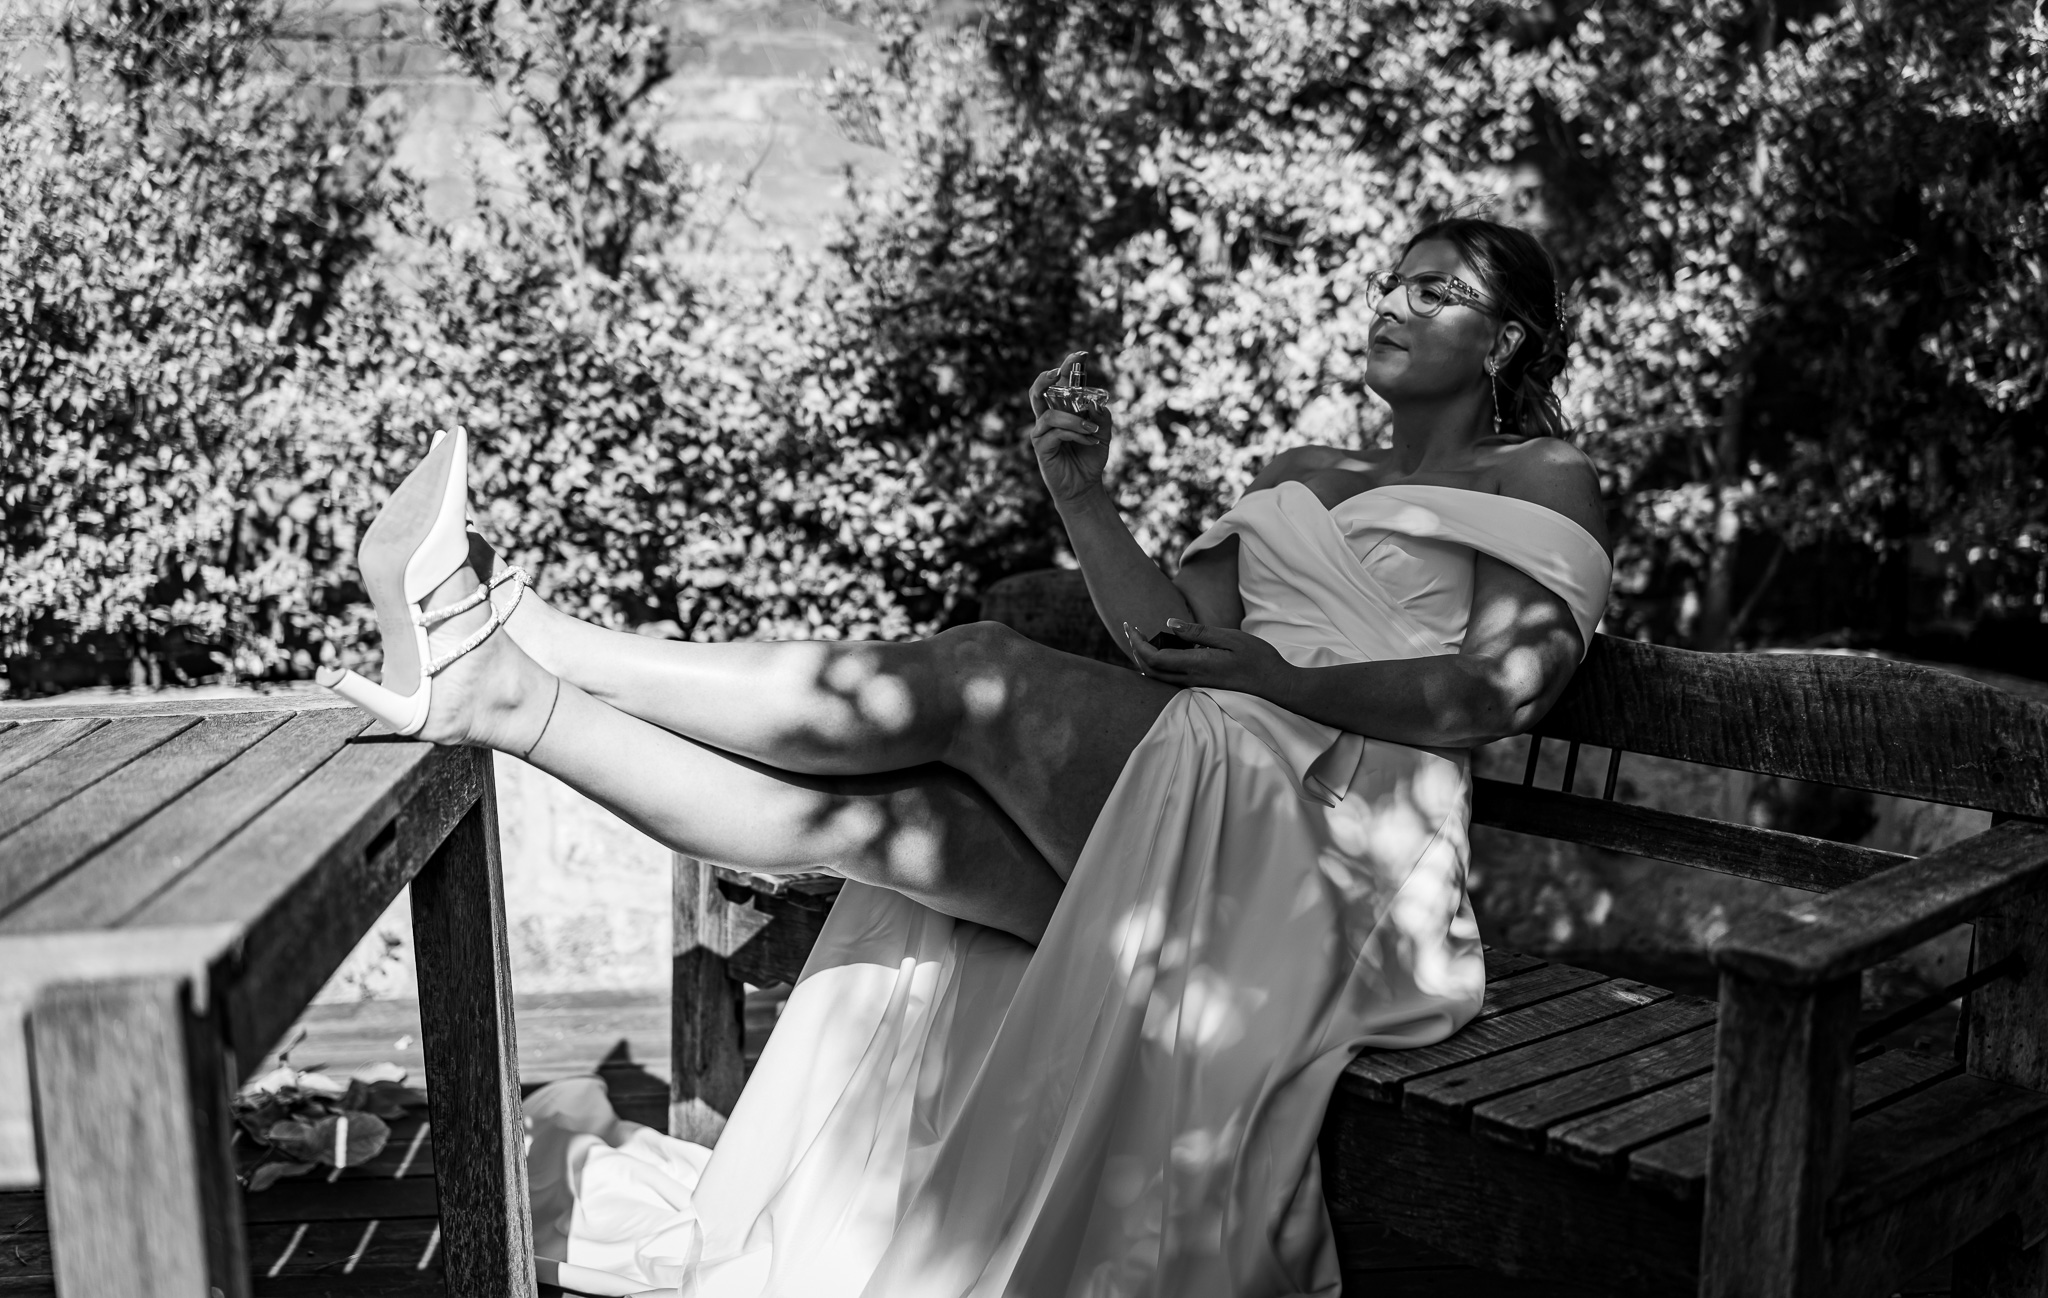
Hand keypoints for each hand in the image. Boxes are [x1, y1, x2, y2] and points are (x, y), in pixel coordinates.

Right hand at [1028, 351, 1111, 502]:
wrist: (1085, 486)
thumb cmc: (1090, 457)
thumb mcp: (1103, 432)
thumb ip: (1102, 415)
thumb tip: (1094, 402)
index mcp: (1062, 410)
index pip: (1061, 384)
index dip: (1068, 367)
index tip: (1082, 354)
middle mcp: (1048, 418)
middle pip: (1037, 391)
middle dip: (1048, 377)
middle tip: (1059, 371)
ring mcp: (1042, 432)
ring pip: (1051, 414)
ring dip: (1075, 420)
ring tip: (1094, 429)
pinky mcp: (1041, 447)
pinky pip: (1055, 433)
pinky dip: (1075, 433)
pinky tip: (1088, 439)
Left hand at [1122, 618, 1296, 698]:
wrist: (1277, 686)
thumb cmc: (1258, 659)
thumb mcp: (1230, 637)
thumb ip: (1198, 632)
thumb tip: (1170, 624)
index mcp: (1196, 665)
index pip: (1154, 658)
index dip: (1137, 644)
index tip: (1131, 627)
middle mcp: (1192, 679)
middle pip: (1151, 670)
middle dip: (1136, 650)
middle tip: (1130, 630)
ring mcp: (1197, 685)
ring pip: (1159, 677)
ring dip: (1145, 659)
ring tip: (1141, 639)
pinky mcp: (1203, 686)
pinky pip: (1171, 679)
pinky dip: (1158, 665)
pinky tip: (1163, 651)